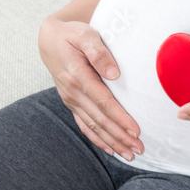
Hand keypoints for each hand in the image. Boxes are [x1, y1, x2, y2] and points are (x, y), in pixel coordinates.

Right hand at [38, 16, 143, 159]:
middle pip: (100, 119)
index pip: (103, 102)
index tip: (136, 130)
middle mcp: (72, 92)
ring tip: (129, 155)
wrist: (50, 40)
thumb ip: (99, 53)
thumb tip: (114, 74)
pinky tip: (110, 149)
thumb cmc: (72, 34)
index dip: (120, 117)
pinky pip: (84, 125)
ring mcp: (71, 100)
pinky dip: (97, 139)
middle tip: (139, 149)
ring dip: (112, 142)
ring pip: (93, 126)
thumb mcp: (85, 35)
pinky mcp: (72, 103)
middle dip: (120, 136)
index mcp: (77, 76)